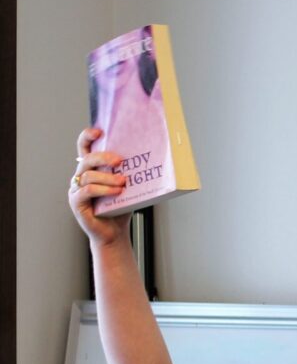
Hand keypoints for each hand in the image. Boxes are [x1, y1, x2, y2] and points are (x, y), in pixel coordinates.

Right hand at [69, 127, 129, 247]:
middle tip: (119, 161)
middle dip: (103, 156)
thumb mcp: (128, 186)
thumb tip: (154, 157)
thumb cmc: (121, 207)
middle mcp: (80, 177)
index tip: (99, 131)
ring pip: (88, 175)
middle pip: (86, 158)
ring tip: (123, 182)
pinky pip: (87, 190)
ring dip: (107, 177)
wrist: (114, 232)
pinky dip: (103, 189)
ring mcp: (76, 189)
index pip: (84, 148)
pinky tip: (117, 192)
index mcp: (92, 169)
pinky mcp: (76, 202)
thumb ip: (130, 172)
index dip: (87, 137)